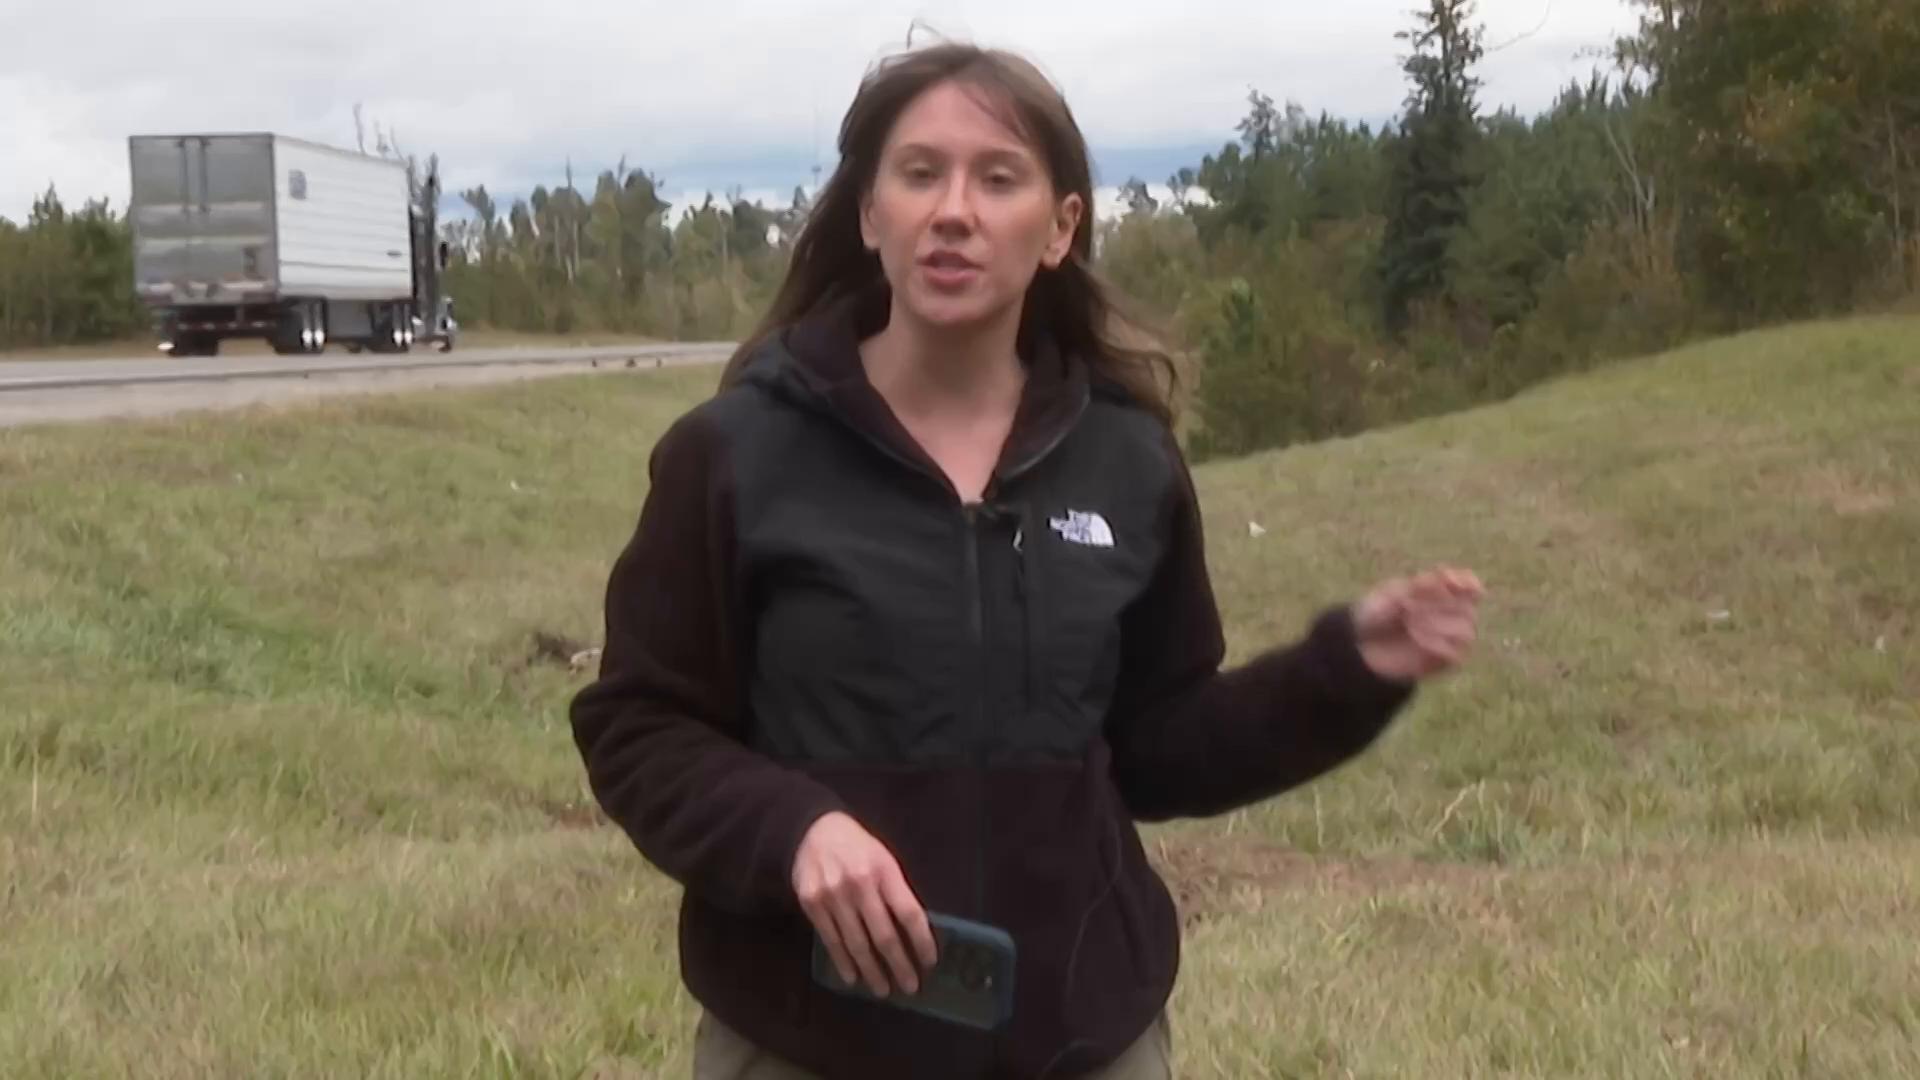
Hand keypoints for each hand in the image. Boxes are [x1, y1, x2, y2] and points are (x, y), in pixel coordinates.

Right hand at [791, 811, 938, 996]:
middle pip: (884, 935)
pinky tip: (853, 978)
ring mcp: (833, 896)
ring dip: (872, 971)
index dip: (921, 941)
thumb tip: (914, 933)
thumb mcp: (885, 860)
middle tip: (910, 986)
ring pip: (856, 943)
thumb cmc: (859, 848)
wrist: (813, 830)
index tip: (930, 962)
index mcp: (885, 871)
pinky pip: (831, 940)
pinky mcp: (812, 904)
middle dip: (899, 965)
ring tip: (883, 990)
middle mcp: (859, 884)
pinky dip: (843, 962)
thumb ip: (897, 892)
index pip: (909, 913)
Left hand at [1352, 565, 1484, 681]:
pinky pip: (1456, 654)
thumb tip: (1451, 575)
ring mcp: (1448, 639)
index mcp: (1440, 593)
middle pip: (1469, 608)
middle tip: (1409, 607)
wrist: (1356, 645)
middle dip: (1442, 605)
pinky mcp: (1443, 662)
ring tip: (1410, 624)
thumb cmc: (1373, 614)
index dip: (1467, 582)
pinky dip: (1437, 644)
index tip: (1451, 582)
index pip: (1470, 585)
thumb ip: (1423, 584)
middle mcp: (1450, 615)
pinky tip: (1416, 638)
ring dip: (1440, 625)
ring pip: (1467, 631)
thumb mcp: (1394, 592)